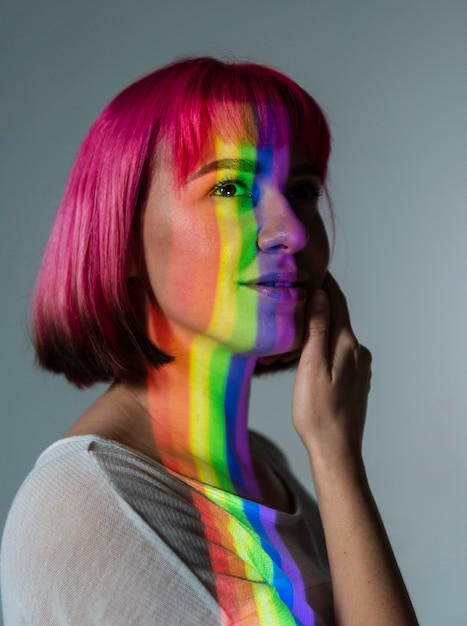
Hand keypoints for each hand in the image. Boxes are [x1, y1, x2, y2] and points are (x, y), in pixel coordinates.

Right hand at [292, 273, 371, 465]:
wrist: (336, 449)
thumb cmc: (317, 412)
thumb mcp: (312, 367)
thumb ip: (318, 330)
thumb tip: (322, 296)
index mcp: (347, 345)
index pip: (338, 303)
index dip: (326, 283)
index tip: (312, 267)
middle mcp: (359, 352)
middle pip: (339, 317)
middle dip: (321, 302)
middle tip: (299, 289)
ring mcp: (359, 367)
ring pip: (338, 336)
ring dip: (321, 324)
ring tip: (298, 319)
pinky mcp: (355, 380)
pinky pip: (339, 352)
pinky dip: (325, 343)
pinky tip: (310, 349)